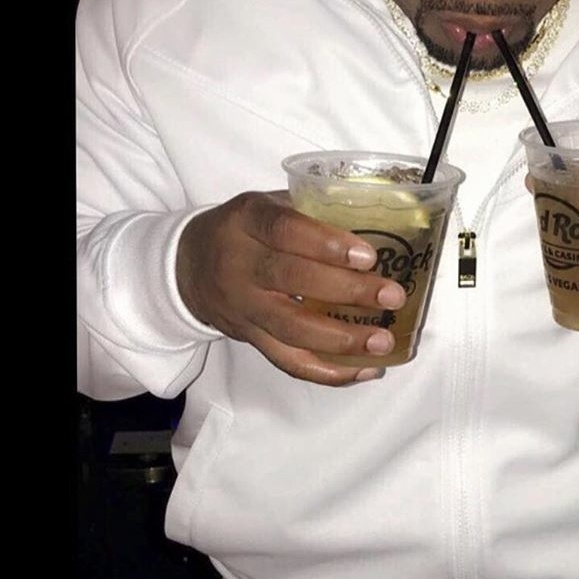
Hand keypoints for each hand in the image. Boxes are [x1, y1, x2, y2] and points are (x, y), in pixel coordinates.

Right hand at [176, 191, 407, 384]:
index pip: (284, 230)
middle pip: (293, 279)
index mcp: (246, 221)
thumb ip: (311, 211)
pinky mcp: (250, 338)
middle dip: (348, 291)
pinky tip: (365, 369)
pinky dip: (329, 372)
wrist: (188, 267)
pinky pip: (288, 362)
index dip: (326, 243)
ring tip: (382, 341)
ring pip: (291, 328)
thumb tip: (379, 223)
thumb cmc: (244, 231)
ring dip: (342, 340)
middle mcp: (240, 264)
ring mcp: (243, 306)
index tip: (367, 255)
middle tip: (391, 296)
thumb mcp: (265, 206)